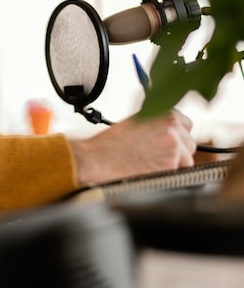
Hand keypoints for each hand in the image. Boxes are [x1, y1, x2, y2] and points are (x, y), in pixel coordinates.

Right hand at [69, 110, 194, 184]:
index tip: (166, 141)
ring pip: (186, 160)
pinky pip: (178, 173)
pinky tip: (149, 169)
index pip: (187, 125)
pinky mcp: (171, 164)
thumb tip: (176, 130)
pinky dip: (166, 174)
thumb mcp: (137, 121)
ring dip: (173, 164)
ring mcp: (174, 146)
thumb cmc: (112, 142)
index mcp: (164, 113)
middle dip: (177, 151)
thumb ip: (159, 123)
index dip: (176, 135)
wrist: (98, 158)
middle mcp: (172, 127)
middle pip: (189, 144)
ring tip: (150, 162)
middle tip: (155, 155)